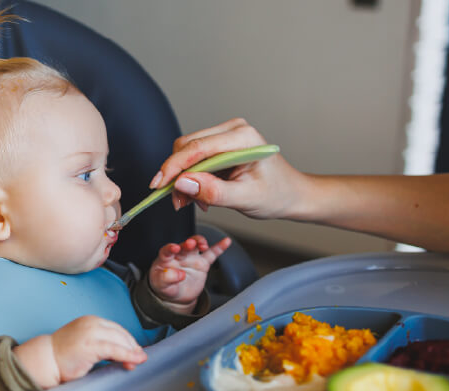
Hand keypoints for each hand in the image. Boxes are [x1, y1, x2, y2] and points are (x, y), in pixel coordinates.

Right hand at [12, 316, 146, 388]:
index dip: (128, 341)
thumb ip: (102, 345)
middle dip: (132, 347)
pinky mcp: (91, 345)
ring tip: (137, 361)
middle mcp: (92, 323)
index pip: (116, 329)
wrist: (45, 360)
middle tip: (138, 359)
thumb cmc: (63, 356)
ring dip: (132, 351)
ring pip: (120, 340)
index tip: (135, 352)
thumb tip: (124, 354)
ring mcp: (91, 333)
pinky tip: (134, 361)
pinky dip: (127, 355)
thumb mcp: (86, 344)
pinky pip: (115, 350)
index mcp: (90, 321)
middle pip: (121, 333)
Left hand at [149, 235, 230, 313]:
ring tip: (203, 246)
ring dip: (200, 242)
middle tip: (191, 244)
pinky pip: (212, 254)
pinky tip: (226, 241)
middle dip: (188, 243)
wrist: (178, 295)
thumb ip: (166, 279)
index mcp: (165, 259)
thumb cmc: (166, 287)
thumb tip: (179, 274)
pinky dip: (219, 247)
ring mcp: (191, 258)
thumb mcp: (161, 286)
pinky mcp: (203, 263)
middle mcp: (179, 255)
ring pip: (196, 245)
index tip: (175, 248)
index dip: (170, 248)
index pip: (167, 251)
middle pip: (184, 245)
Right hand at [150, 118, 310, 219]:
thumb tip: (182, 183)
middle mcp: (233, 129)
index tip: (158, 186)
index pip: (197, 147)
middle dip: (176, 175)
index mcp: (243, 138)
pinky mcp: (221, 144)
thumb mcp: (246, 199)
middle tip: (179, 203)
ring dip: (183, 178)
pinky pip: (195, 158)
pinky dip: (191, 178)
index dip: (173, 167)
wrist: (291, 194)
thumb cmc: (276, 195)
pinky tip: (201, 194)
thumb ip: (214, 192)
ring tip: (193, 202)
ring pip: (187, 152)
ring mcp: (226, 135)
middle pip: (187, 146)